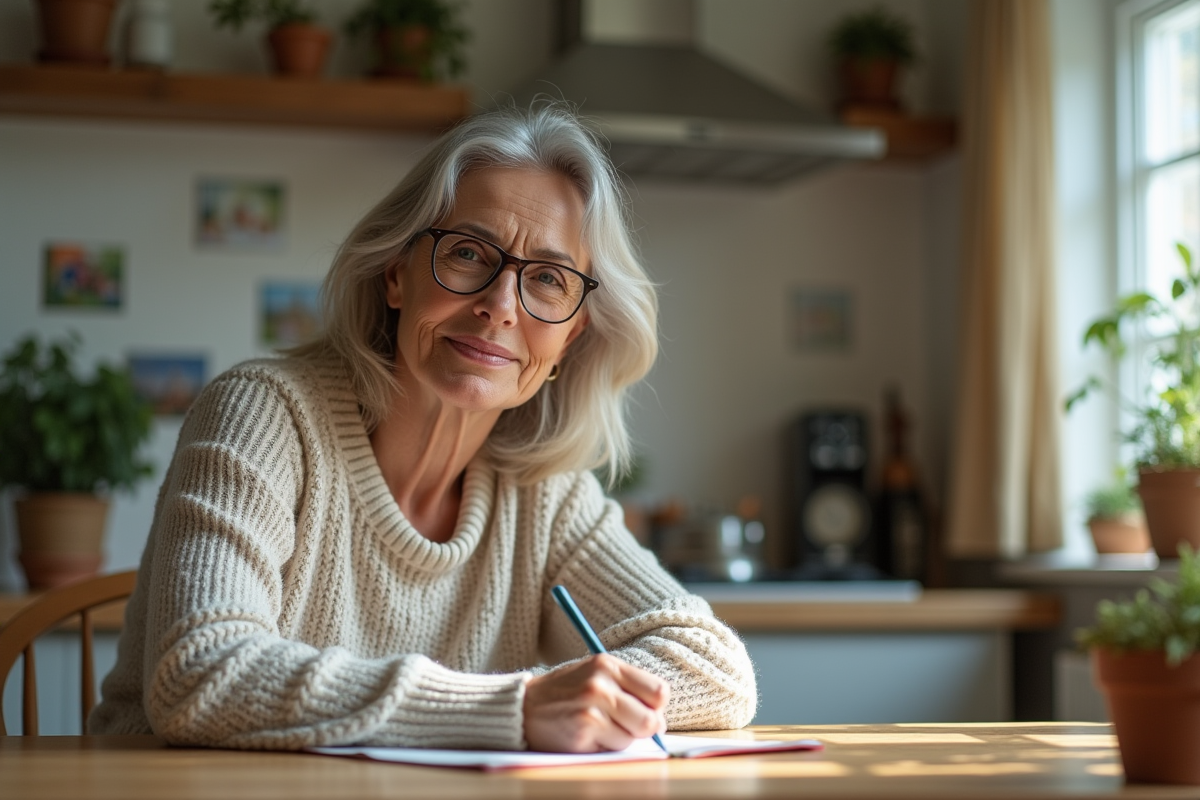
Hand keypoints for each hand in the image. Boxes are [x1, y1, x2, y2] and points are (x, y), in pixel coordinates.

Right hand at [522, 653, 668, 752]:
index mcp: (607, 664)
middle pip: (651, 719)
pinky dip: (606, 747)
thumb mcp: (593, 675)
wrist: (522, 707)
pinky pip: (614, 748)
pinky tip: (587, 736)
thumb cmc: (564, 693)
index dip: (656, 707)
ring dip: (622, 738)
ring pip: (634, 737)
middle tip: (627, 727)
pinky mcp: (583, 731)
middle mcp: (601, 683)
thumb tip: (660, 719)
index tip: (645, 711)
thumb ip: (626, 688)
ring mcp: (592, 708)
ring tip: (600, 728)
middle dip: (645, 729)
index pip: (658, 691)